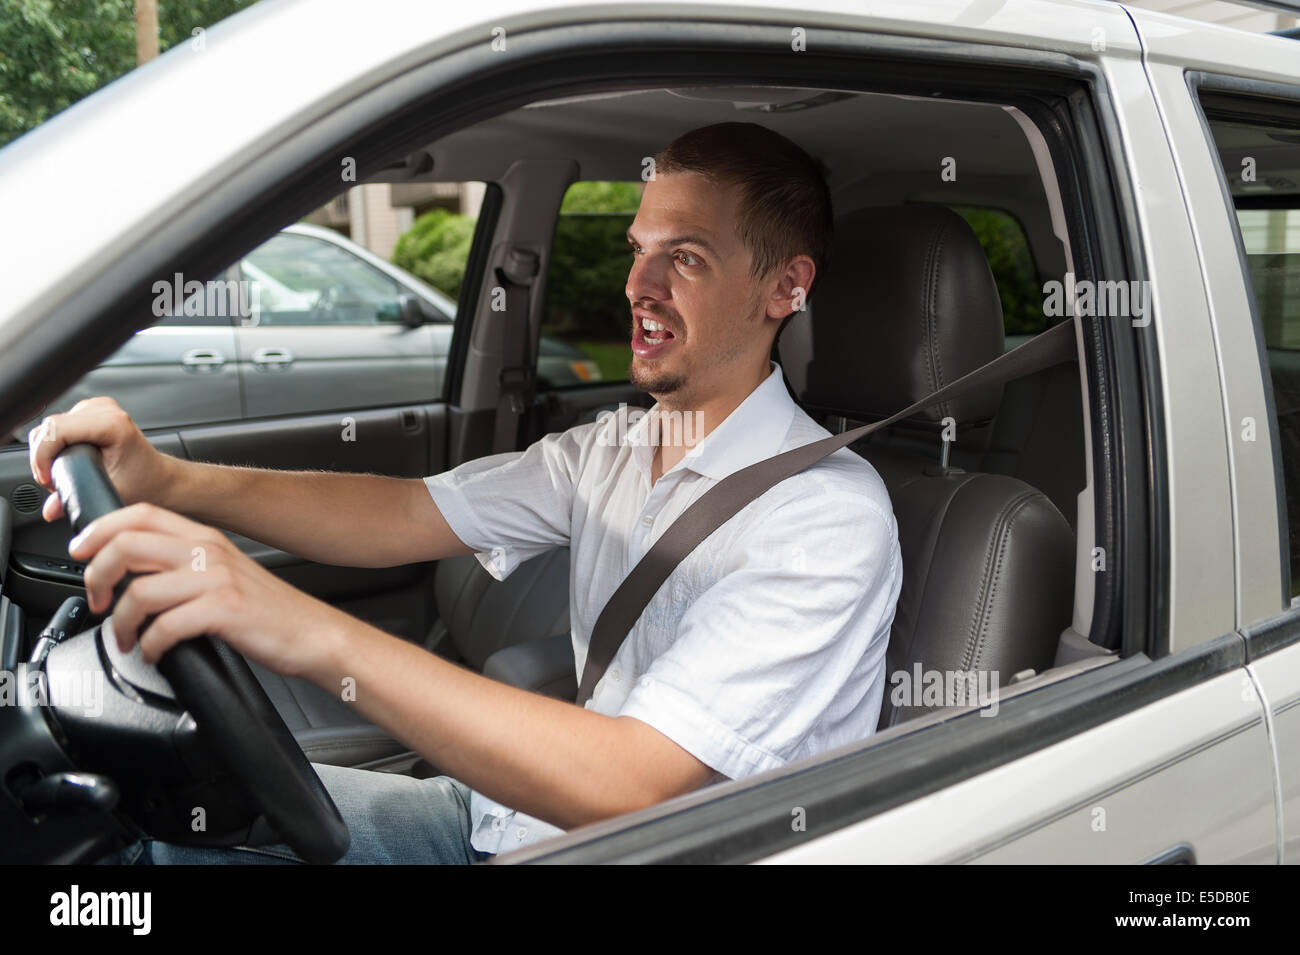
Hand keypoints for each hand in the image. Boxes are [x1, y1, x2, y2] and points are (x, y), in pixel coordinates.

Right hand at [28, 396, 175, 522]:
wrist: (159, 477)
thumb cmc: (143, 483)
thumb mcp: (110, 493)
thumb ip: (78, 499)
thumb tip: (50, 510)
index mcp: (113, 424)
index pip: (56, 430)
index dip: (43, 457)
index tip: (48, 480)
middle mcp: (105, 410)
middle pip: (49, 427)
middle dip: (43, 457)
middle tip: (54, 482)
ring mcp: (97, 408)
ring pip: (50, 425)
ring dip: (48, 451)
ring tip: (62, 473)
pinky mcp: (90, 411)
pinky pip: (58, 425)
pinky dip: (55, 444)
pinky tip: (67, 461)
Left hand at [69, 501, 344, 676]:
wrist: (313, 633)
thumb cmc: (269, 611)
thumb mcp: (225, 573)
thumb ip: (184, 565)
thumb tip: (133, 574)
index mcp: (206, 538)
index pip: (140, 514)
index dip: (101, 529)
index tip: (82, 552)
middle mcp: (209, 552)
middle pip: (128, 545)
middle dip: (97, 575)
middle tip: (97, 600)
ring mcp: (216, 580)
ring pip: (139, 592)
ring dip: (119, 623)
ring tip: (126, 639)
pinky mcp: (223, 611)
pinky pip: (164, 628)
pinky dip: (149, 647)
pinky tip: (155, 654)